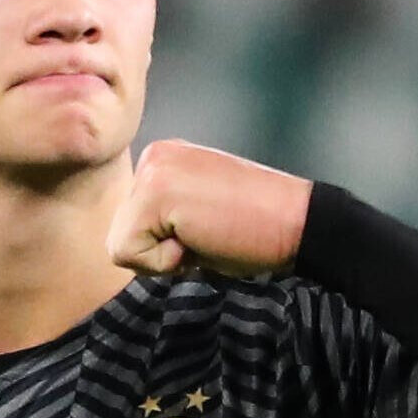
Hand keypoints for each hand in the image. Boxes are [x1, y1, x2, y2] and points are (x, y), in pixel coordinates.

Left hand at [108, 140, 313, 277]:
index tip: (207, 229)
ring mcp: (153, 171)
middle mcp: (154, 155)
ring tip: (204, 236)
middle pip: (119, 232)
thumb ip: (162, 217)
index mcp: (164, 158)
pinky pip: (129, 253)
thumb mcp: (196, 214)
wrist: (297, 223)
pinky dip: (164, 262)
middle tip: (208, 235)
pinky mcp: (156, 193)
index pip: (131, 222)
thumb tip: (129, 245)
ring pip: (119, 244)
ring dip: (162, 257)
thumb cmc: (256, 229)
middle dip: (159, 251)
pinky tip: (200, 239)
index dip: (165, 244)